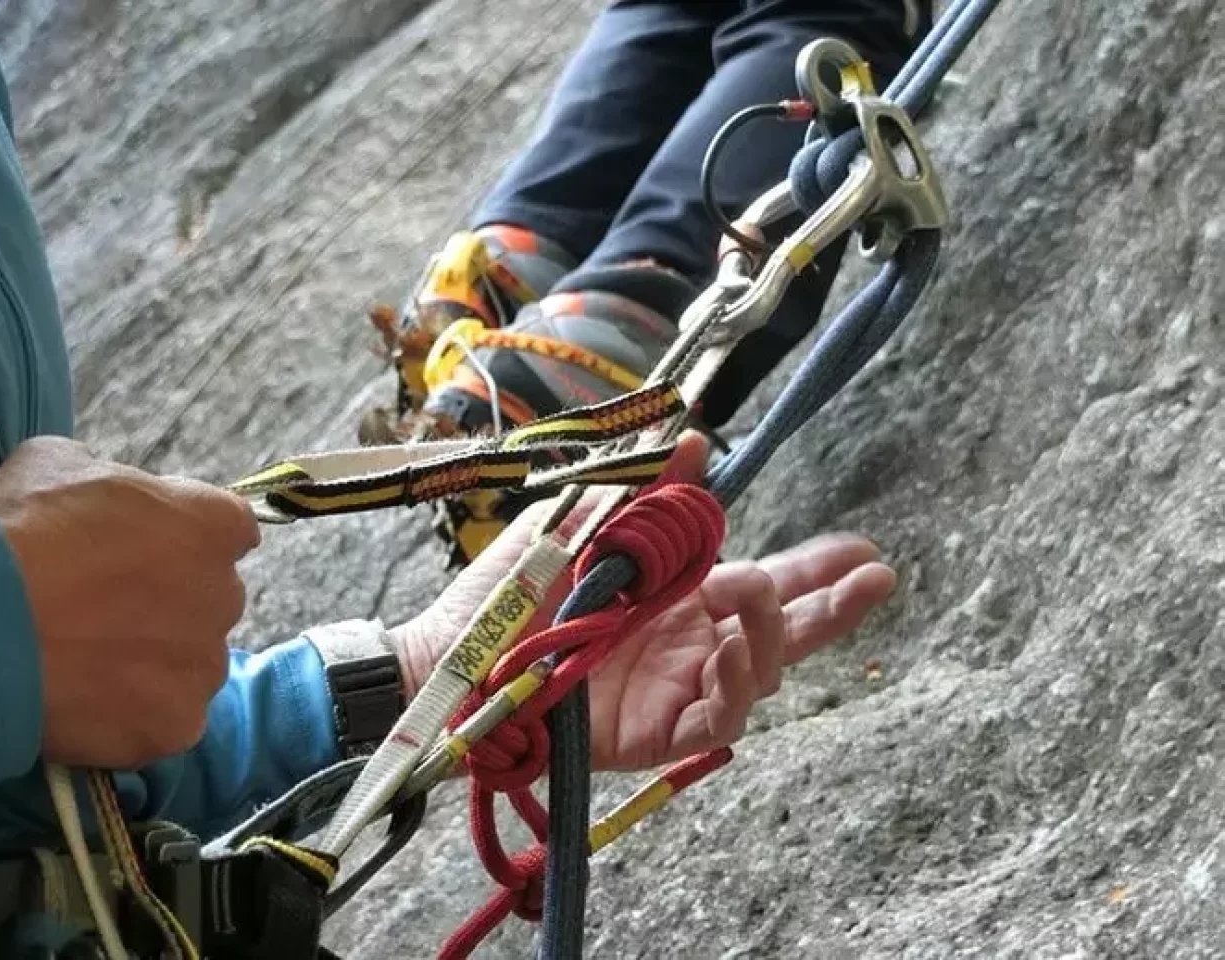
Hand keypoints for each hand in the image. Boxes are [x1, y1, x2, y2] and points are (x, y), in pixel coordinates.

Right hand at [0, 437, 260, 769]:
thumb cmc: (16, 531)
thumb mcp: (61, 464)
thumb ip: (114, 484)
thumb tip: (111, 498)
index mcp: (214, 524)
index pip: (228, 532)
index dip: (185, 541)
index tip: (147, 552)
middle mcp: (226, 595)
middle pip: (210, 600)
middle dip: (170, 603)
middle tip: (104, 610)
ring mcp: (204, 665)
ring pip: (191, 664)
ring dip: (155, 663)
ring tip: (87, 660)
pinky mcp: (176, 724)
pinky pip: (166, 720)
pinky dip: (134, 716)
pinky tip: (88, 702)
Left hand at [391, 433, 895, 771]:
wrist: (455, 652)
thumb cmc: (513, 590)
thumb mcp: (584, 524)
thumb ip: (643, 489)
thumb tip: (697, 437)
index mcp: (680, 597)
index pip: (766, 584)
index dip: (816, 569)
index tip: (860, 548)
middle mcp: (689, 645)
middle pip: (782, 633)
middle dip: (834, 607)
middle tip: (876, 576)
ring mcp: (675, 690)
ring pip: (757, 675)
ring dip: (767, 629)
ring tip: (748, 589)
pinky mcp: (654, 734)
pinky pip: (716, 721)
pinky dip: (734, 688)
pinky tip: (733, 654)